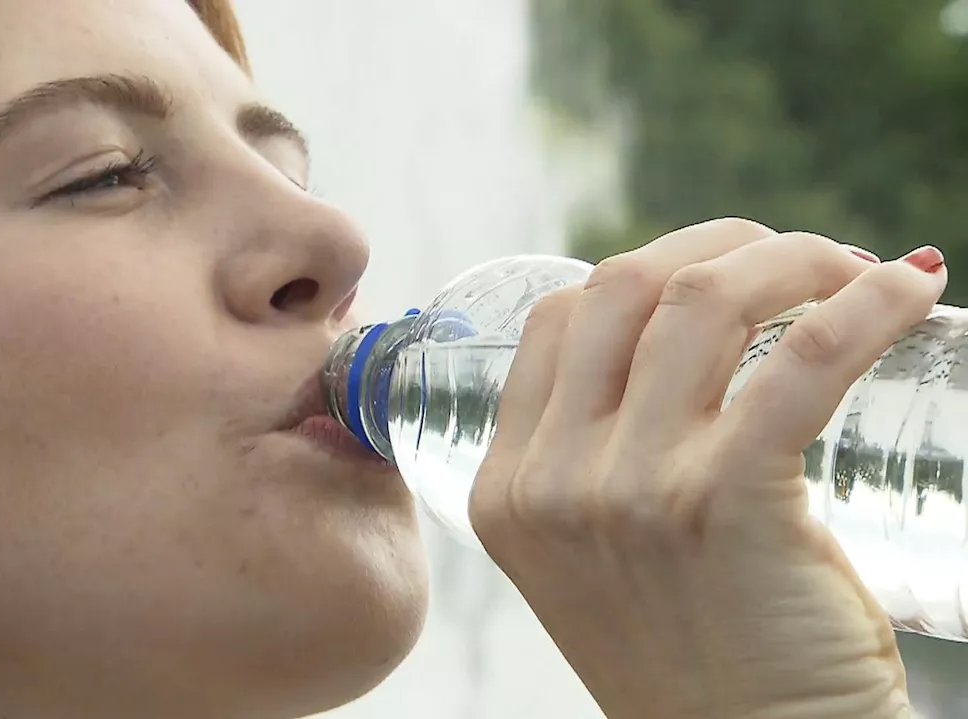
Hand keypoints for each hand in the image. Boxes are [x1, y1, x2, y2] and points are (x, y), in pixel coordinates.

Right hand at [469, 218, 944, 718]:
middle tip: (801, 263)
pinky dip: (869, 305)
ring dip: (795, 258)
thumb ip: (594, 463)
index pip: (556, 319)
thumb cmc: (694, 659)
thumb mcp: (594, 555)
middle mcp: (552, 481)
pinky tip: (911, 288)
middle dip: (724, 245)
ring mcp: (628, 490)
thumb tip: (683, 334)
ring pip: (703, 300)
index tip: (719, 278)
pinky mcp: (725, 503)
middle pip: (623, 287)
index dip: (644, 271)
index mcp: (507, 487)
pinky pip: (804, 361)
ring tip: (856, 275)